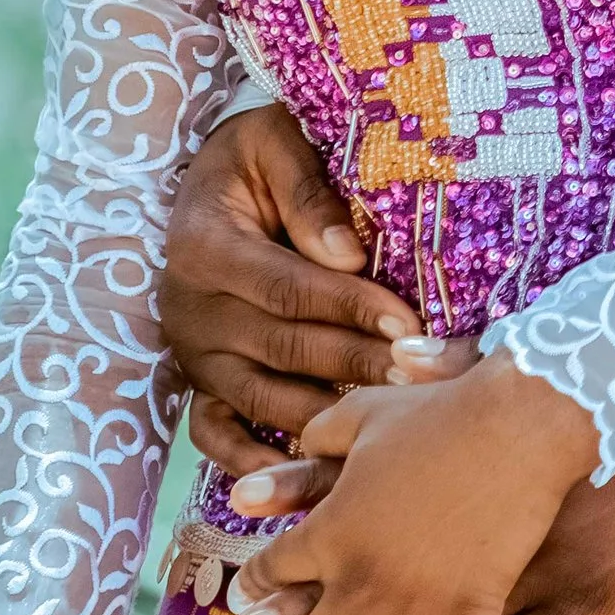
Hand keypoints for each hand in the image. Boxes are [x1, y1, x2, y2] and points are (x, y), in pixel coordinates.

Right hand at [162, 105, 428, 499]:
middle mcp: (190, 309)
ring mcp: (193, 354)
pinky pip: (217, 434)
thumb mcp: (274, 141)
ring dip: (331, 415)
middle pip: (285, 349)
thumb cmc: (255, 155)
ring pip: (264, 399)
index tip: (411, 322)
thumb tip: (348, 256)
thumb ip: (307, 192)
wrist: (212, 177)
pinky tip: (309, 473)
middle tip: (424, 376)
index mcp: (203, 245)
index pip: (289, 288)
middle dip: (360, 363)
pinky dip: (256, 460)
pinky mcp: (198, 382)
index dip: (351, 308)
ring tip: (395, 419)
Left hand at [229, 357, 600, 614]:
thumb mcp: (365, 412)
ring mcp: (416, 609)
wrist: (515, 424)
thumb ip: (324, 435)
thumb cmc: (439, 412)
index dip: (257, 593)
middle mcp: (360, 583)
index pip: (271, 573)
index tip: (249, 610)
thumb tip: (300, 444)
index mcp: (328, 533)